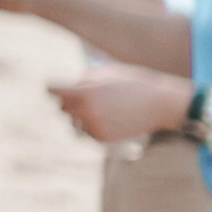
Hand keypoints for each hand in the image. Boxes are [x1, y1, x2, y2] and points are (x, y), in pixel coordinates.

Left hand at [50, 68, 189, 149]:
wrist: (159, 104)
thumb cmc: (133, 83)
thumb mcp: (106, 72)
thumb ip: (84, 79)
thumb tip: (68, 88)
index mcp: (84, 92)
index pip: (52, 90)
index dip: (52, 87)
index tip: (52, 86)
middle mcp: (86, 112)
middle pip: (61, 107)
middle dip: (68, 101)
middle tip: (84, 95)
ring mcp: (94, 127)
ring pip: (74, 121)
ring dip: (80, 115)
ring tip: (101, 106)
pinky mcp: (102, 138)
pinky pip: (87, 131)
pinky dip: (92, 125)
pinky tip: (109, 117)